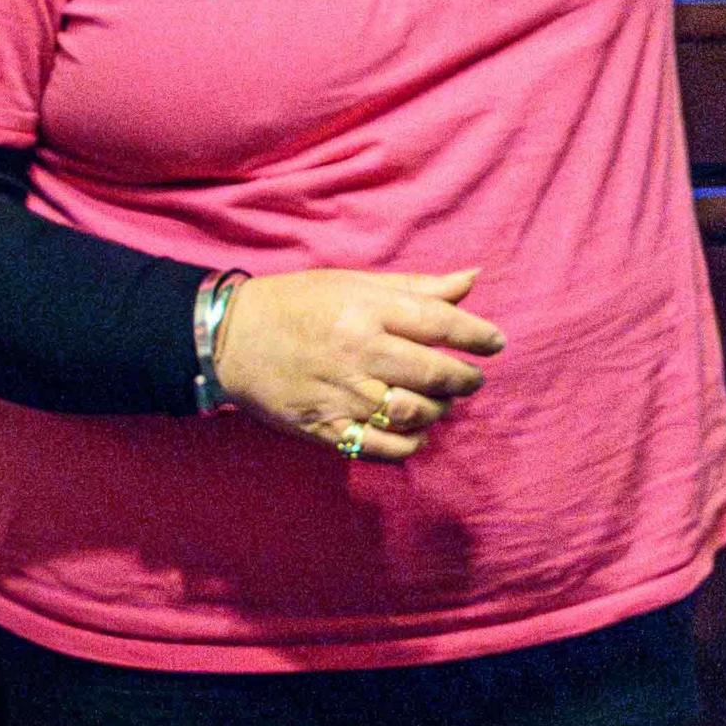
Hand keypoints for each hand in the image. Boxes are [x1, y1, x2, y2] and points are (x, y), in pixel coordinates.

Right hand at [210, 267, 506, 463]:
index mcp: (367, 311)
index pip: (441, 325)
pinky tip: (415, 432)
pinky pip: (380, 446)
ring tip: (440, 401)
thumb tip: (474, 279)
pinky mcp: (323, 427)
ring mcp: (340, 394)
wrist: (230, 337)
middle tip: (470, 379)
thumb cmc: (301, 303)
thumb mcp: (357, 283)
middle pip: (434, 374)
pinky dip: (409, 443)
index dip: (478, 336)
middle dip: (464, 379)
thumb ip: (418, 288)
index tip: (496, 344)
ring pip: (413, 413)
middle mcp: (358, 353)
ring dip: (438, 410)